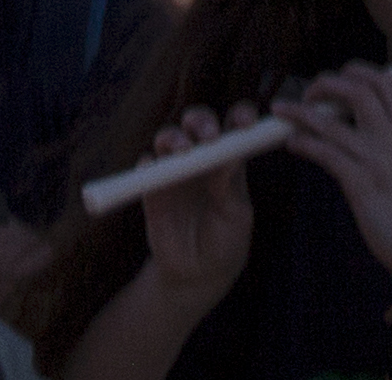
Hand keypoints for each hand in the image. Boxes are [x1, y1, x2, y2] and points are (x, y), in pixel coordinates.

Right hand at [129, 108, 253, 303]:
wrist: (197, 275)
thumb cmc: (226, 242)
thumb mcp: (235, 216)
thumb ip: (230, 185)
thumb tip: (231, 154)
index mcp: (229, 160)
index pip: (234, 126)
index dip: (241, 116)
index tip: (246, 122)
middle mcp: (201, 158)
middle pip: (198, 122)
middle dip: (201, 120)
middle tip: (208, 135)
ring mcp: (174, 170)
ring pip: (168, 137)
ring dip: (173, 137)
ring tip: (182, 150)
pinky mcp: (152, 188)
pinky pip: (145, 166)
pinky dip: (148, 163)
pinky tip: (153, 168)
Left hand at [272, 65, 391, 278]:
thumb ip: (385, 145)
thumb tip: (355, 131)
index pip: (385, 83)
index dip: (357, 71)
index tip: (335, 78)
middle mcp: (391, 141)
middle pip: (358, 90)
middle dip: (327, 84)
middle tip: (308, 95)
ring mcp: (376, 162)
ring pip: (332, 123)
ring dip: (300, 113)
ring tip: (281, 112)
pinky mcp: (362, 186)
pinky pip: (325, 154)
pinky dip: (304, 143)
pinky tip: (293, 144)